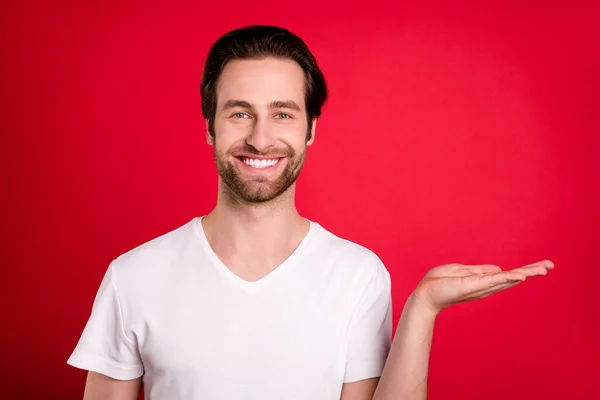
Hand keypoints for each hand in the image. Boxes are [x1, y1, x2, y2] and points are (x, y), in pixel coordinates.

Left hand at [412, 260, 554, 314]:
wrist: (425, 294)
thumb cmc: (439, 283)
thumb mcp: (462, 271)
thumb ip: (480, 270)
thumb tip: (498, 269)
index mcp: (484, 281)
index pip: (508, 275)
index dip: (524, 270)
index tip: (542, 265)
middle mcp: (486, 286)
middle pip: (513, 278)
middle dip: (532, 271)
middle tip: (551, 265)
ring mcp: (481, 287)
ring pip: (508, 279)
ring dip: (526, 273)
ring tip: (544, 268)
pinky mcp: (474, 286)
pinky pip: (493, 281)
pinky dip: (508, 278)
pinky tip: (521, 275)